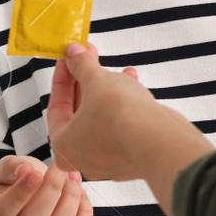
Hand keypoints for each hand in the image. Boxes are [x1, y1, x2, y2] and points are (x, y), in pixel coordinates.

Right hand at [0, 153, 92, 215]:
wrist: (31, 200)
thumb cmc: (16, 182)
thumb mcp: (7, 169)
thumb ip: (12, 167)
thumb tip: (25, 171)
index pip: (3, 210)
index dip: (21, 192)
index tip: (37, 173)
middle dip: (52, 191)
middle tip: (63, 169)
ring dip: (70, 202)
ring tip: (74, 179)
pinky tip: (82, 196)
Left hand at [47, 41, 159, 180]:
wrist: (157, 139)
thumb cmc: (118, 115)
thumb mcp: (95, 80)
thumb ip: (81, 65)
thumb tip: (74, 53)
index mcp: (63, 146)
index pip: (57, 106)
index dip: (63, 77)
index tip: (69, 60)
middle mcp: (83, 159)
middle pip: (80, 113)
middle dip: (87, 82)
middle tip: (90, 59)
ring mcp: (109, 162)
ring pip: (102, 119)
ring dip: (108, 92)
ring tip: (118, 72)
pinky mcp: (132, 159)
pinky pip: (121, 128)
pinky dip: (124, 107)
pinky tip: (133, 85)